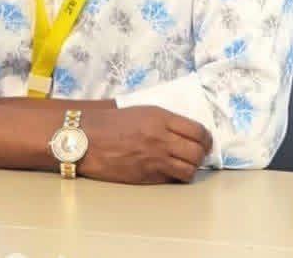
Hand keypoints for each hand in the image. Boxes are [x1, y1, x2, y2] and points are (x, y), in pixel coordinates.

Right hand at [78, 105, 212, 183]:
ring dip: (191, 167)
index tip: (205, 141)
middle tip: (198, 154)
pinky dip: (176, 177)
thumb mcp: (141, 112)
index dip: (206, 138)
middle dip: (202, 154)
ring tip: (185, 164)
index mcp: (160, 118)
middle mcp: (161, 139)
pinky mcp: (147, 177)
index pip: (198, 131)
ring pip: (189, 170)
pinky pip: (172, 179)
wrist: (86, 139)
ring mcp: (155, 160)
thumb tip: (187, 133)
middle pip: (198, 152)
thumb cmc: (110, 123)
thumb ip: (165, 121)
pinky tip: (169, 171)